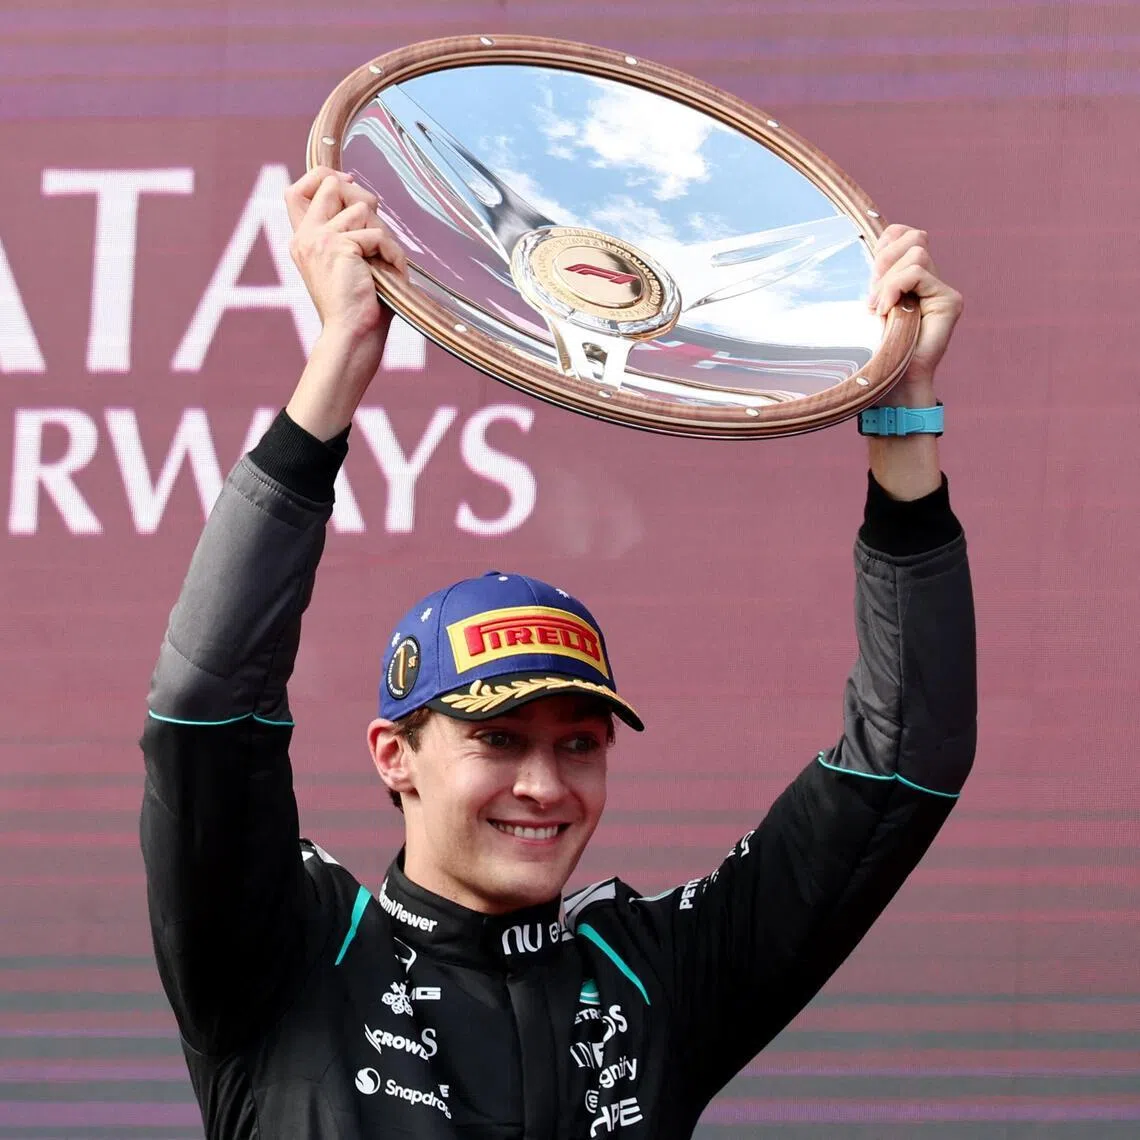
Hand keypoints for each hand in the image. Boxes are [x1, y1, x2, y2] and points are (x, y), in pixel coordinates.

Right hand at [282, 169, 408, 440]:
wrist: (351, 337)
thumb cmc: (359, 307)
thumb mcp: (350, 264)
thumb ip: (350, 233)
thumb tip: (367, 200)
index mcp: (303, 241)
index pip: (297, 189)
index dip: (324, 177)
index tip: (348, 181)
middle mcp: (306, 237)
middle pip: (330, 184)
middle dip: (363, 197)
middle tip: (379, 229)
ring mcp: (319, 240)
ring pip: (362, 208)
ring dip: (384, 234)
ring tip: (387, 262)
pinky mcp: (339, 247)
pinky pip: (377, 234)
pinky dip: (392, 254)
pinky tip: (393, 273)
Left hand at [868, 225, 962, 393]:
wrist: (893, 383)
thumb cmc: (878, 350)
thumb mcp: (872, 304)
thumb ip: (879, 278)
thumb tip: (875, 250)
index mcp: (911, 278)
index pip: (903, 234)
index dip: (886, 243)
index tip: (871, 277)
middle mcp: (931, 280)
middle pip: (912, 238)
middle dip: (884, 261)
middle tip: (873, 299)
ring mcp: (942, 290)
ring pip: (916, 253)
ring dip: (888, 280)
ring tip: (879, 309)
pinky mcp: (950, 300)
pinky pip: (917, 273)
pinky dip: (895, 288)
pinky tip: (888, 311)